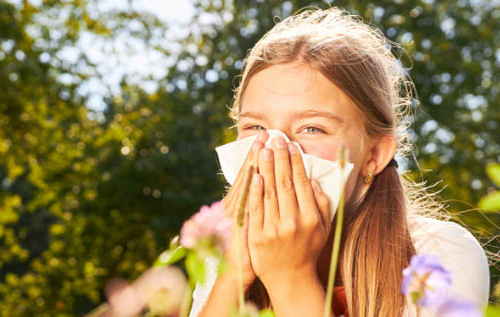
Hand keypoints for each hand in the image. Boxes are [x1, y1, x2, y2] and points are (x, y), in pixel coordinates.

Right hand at [218, 131, 267, 286]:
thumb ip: (255, 202)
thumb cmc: (245, 249)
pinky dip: (249, 190)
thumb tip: (261, 180)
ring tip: (261, 146)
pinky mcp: (240, 227)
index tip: (263, 137)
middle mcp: (234, 206)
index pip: (248, 173)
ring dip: (254, 165)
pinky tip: (254, 176)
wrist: (235, 274)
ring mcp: (235, 216)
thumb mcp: (247, 222)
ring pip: (245, 185)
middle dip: (257, 153)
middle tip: (265, 133)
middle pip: (247, 175)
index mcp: (237, 203)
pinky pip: (246, 206)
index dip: (255, 155)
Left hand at [247, 135, 331, 286]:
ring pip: (269, 193)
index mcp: (310, 218)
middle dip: (280, 158)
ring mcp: (274, 230)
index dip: (295, 162)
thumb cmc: (308, 249)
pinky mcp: (257, 236)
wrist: (290, 278)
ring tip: (264, 149)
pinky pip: (255, 209)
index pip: (302, 183)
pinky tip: (254, 175)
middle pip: (285, 183)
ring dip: (266, 168)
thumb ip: (322, 204)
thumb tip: (314, 180)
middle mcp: (293, 223)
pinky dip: (255, 191)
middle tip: (275, 139)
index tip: (291, 145)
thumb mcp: (324, 228)